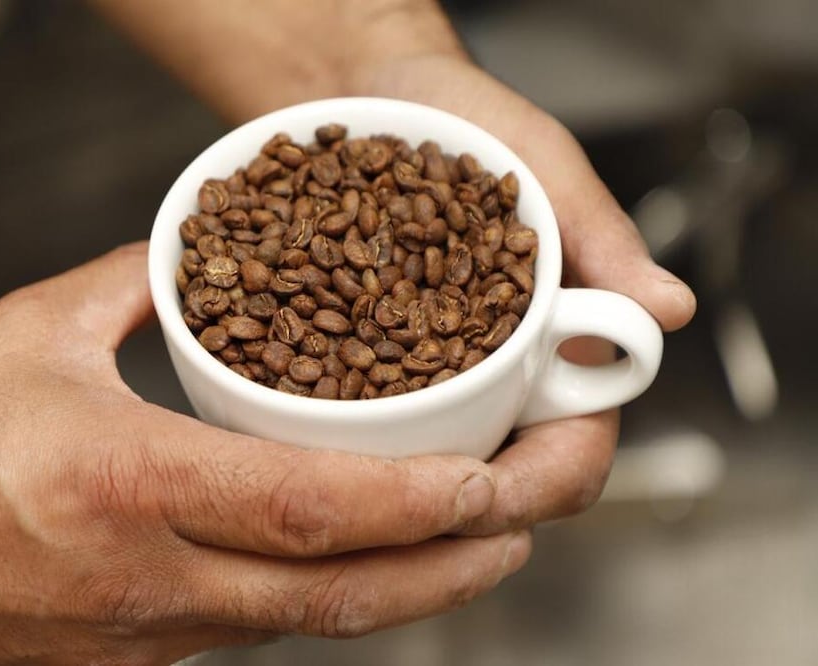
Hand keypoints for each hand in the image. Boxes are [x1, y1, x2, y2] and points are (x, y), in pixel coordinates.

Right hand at [0, 243, 528, 664]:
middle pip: (337, 592)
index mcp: (122, 486)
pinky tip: (368, 566)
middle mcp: (147, 578)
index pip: (301, 509)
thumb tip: (198, 256)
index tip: (489, 481)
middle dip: (455, 564)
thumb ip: (130, 286)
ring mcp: (146, 633)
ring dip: (410, 589)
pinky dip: (330, 597)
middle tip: (529, 520)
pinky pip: (257, 630)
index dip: (410, 502)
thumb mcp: (27, 335)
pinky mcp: (135, 656)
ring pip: (309, 624)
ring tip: (481, 546)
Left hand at [352, 54, 697, 532]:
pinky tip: (287, 440)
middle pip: (491, 488)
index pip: (571, 456)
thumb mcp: (539, 163)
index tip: (484, 501)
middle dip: (449, 517)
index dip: (536, 490)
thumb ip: (600, 235)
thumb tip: (671, 310)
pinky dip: (328, 442)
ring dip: (381, 496)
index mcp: (560, 349)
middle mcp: (495, 381)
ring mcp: (427, 381)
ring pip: (418, 473)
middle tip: (385, 516)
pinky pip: (352, 423)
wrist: (380, 94)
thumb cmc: (473, 120)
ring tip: (327, 489)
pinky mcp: (362, 367)